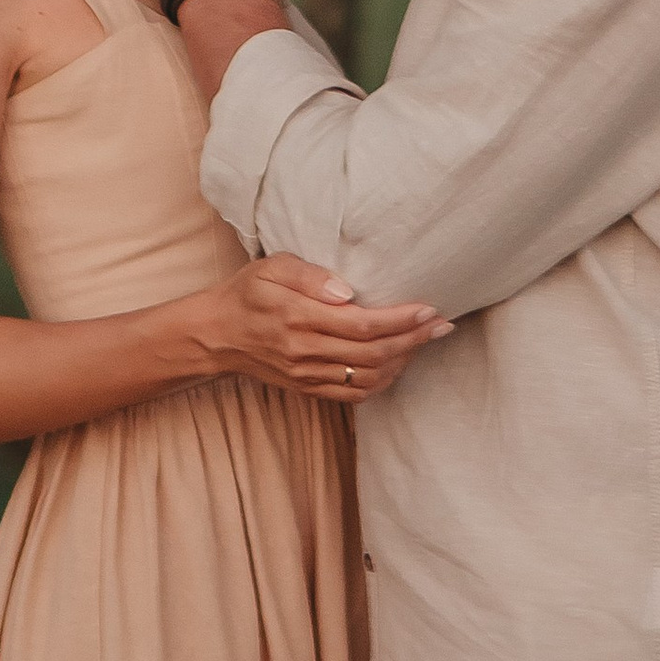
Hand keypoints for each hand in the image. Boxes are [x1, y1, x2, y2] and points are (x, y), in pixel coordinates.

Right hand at [197, 255, 451, 403]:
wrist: (217, 334)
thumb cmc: (248, 292)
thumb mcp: (270, 266)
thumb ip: (309, 275)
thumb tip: (348, 292)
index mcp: (298, 318)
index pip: (362, 324)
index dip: (400, 319)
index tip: (429, 309)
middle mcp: (305, 352)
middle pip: (373, 353)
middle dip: (413, 339)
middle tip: (442, 325)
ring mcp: (307, 375)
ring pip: (368, 377)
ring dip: (403, 361)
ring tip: (425, 341)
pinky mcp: (308, 388)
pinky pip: (353, 394)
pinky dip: (382, 381)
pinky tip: (398, 363)